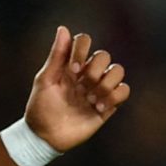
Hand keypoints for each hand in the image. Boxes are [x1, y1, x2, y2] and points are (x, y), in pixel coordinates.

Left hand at [24, 26, 130, 152]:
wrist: (45, 137)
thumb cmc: (40, 108)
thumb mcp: (45, 80)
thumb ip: (57, 56)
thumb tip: (63, 28)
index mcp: (71, 65)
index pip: (84, 42)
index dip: (81, 51)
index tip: (72, 70)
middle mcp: (87, 74)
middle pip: (104, 55)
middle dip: (94, 70)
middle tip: (81, 87)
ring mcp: (98, 89)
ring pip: (118, 70)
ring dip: (106, 83)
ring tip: (91, 99)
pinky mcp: (107, 105)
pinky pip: (124, 90)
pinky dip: (115, 96)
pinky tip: (98, 108)